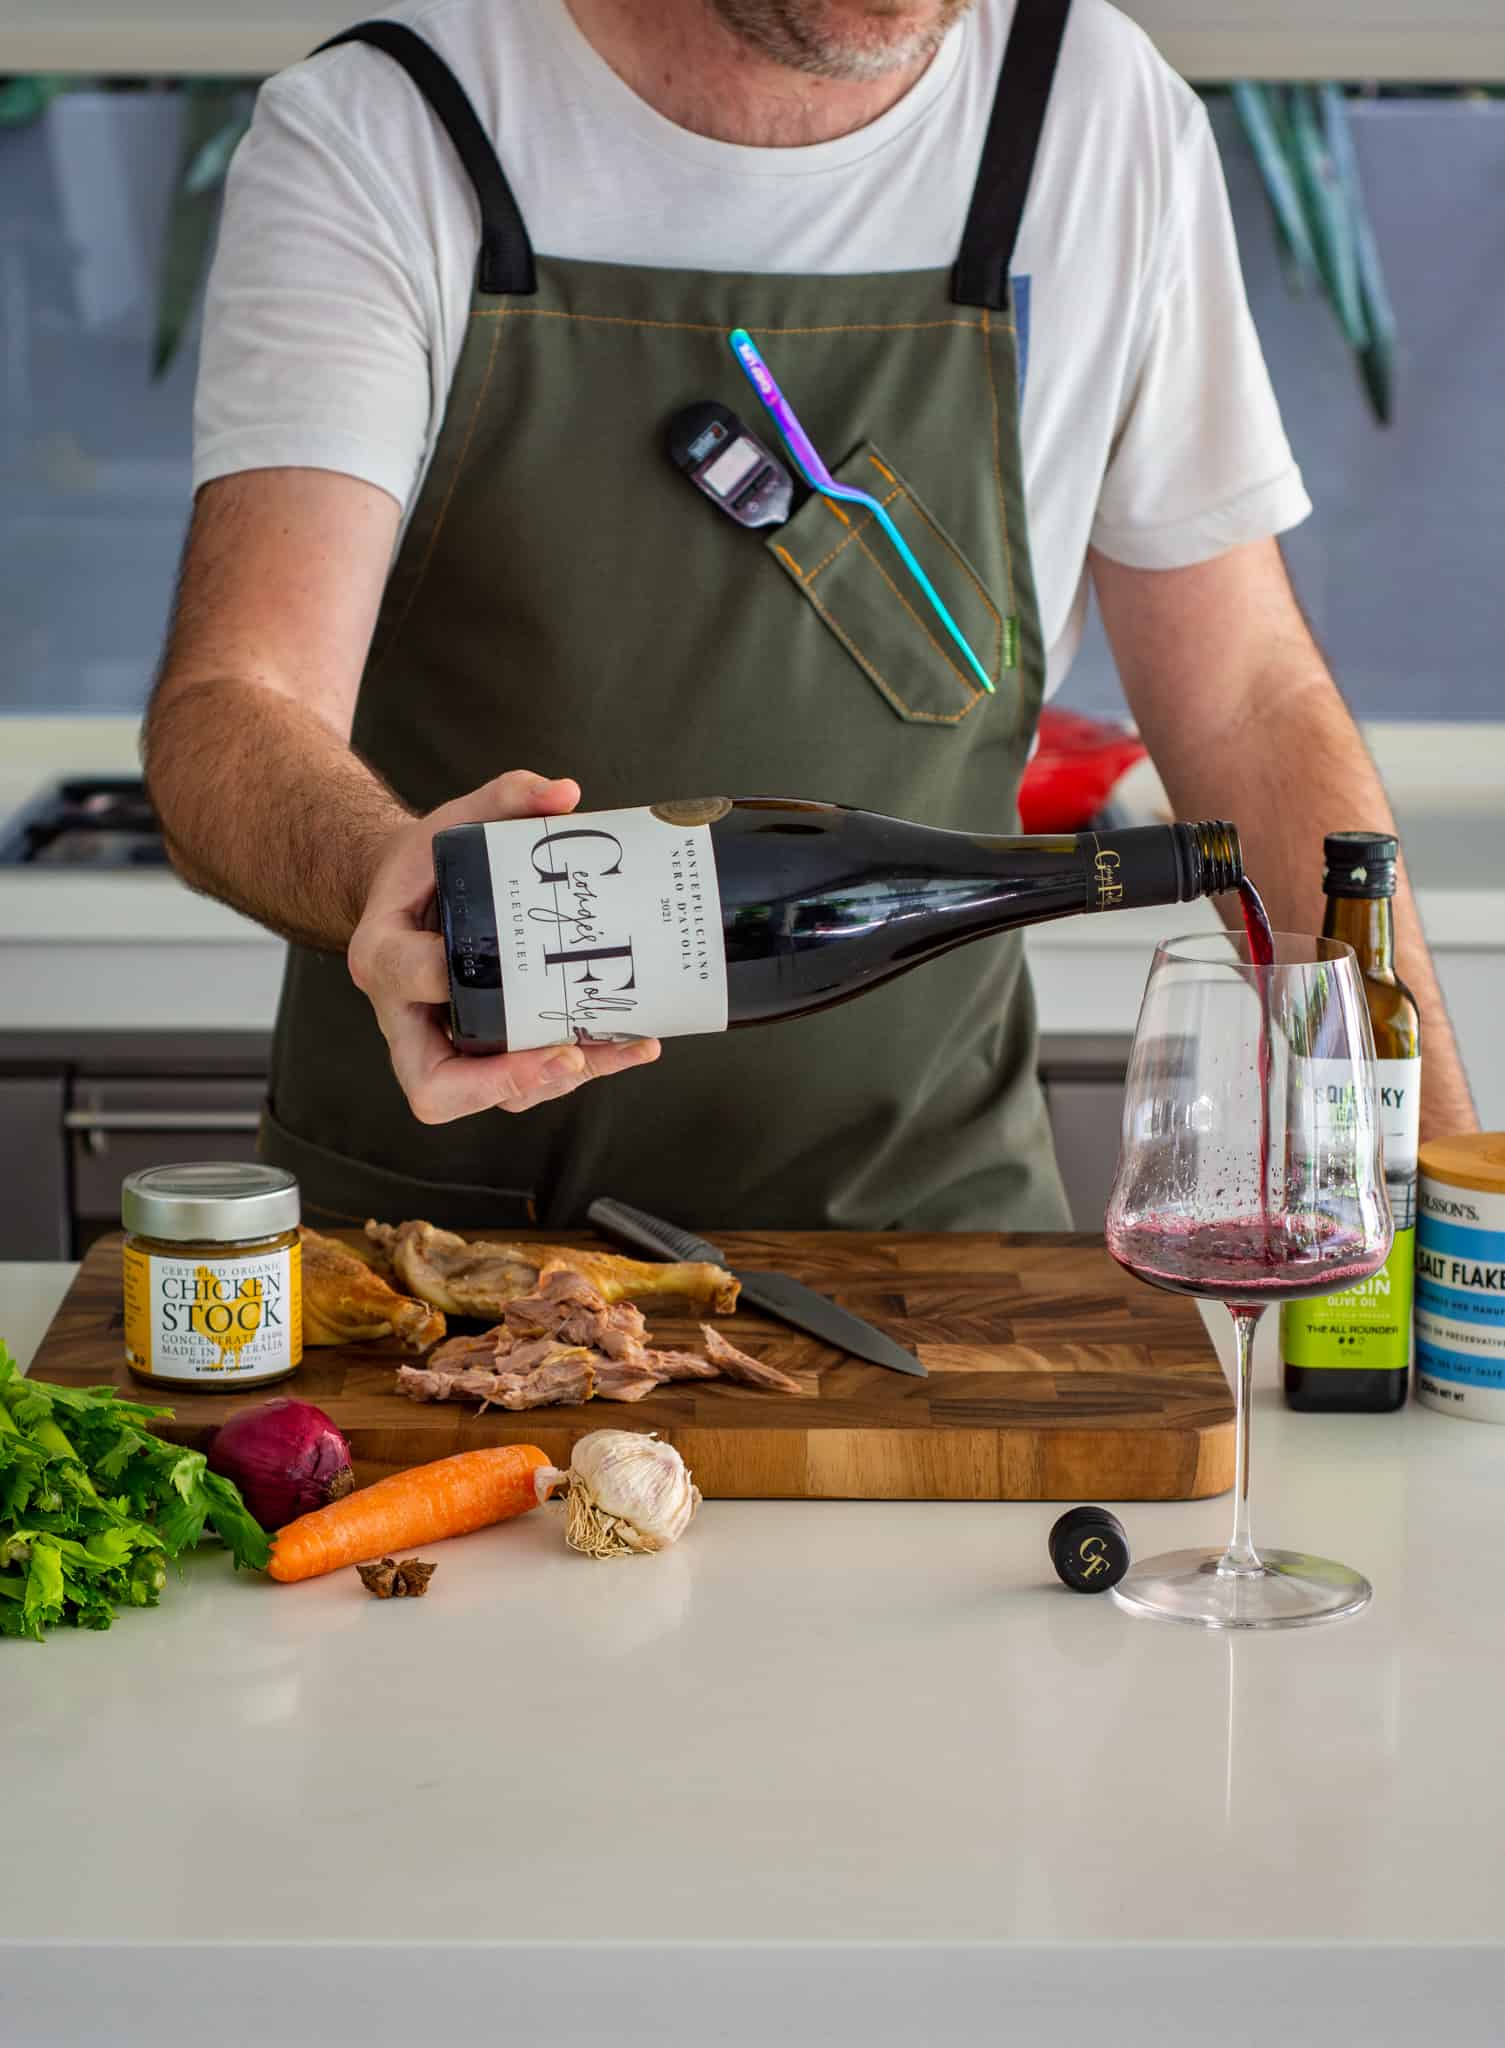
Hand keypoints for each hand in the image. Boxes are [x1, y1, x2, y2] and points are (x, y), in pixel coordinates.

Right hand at [347, 771, 660, 1122]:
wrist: (415, 897)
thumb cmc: (429, 867)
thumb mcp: (456, 820)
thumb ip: (507, 797)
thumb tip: (565, 794)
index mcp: (383, 954)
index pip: (402, 976)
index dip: (439, 977)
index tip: (493, 961)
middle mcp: (406, 1015)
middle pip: (435, 1083)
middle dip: (501, 1080)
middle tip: (564, 1057)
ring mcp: (444, 1043)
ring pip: (488, 1094)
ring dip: (553, 1082)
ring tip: (617, 1048)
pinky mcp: (480, 1054)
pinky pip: (520, 1082)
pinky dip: (575, 1071)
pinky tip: (627, 1045)